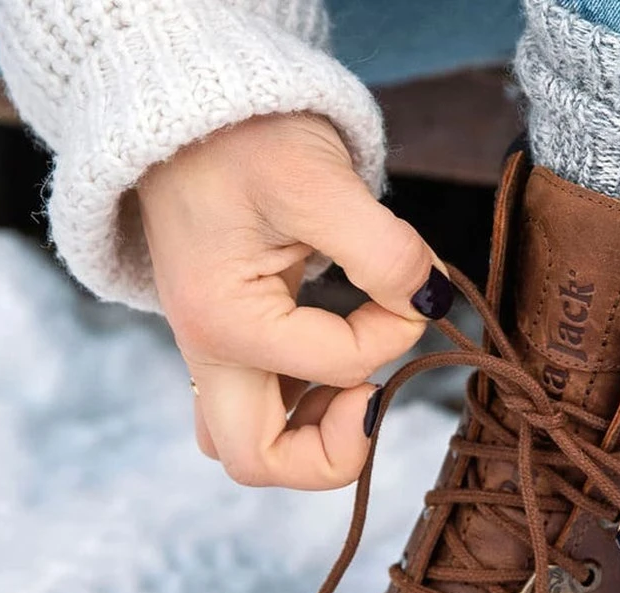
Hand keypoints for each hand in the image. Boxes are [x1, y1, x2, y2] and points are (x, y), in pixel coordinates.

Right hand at [138, 113, 450, 488]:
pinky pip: (256, 405)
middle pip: (257, 460)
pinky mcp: (226, 339)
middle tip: (372, 402)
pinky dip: (300, 405)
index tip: (414, 285)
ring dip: (310, 434)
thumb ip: (383, 251)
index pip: (337, 367)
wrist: (187, 105)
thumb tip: (432, 302)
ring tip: (356, 386)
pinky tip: (336, 364)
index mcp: (222, 321)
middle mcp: (206, 351)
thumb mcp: (319, 180)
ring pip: (249, 444)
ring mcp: (210, 351)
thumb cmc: (241, 135)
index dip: (394, 332)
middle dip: (330, 452)